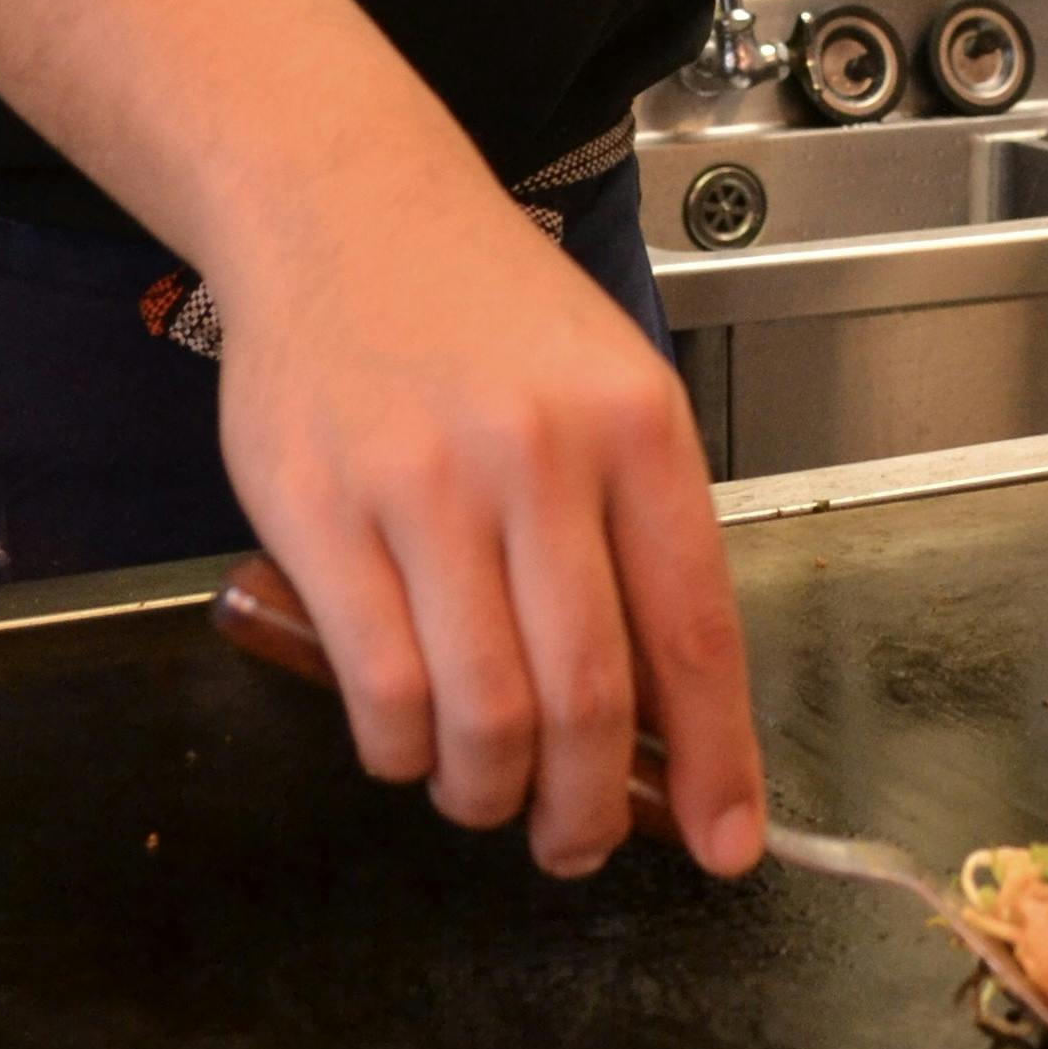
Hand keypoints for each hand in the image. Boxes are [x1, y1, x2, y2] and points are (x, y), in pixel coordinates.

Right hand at [208, 152, 765, 879]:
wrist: (345, 205)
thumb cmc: (485, 309)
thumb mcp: (604, 383)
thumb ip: (636, 531)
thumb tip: (667, 716)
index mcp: (635, 424)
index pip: (695, 629)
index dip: (714, 760)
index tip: (726, 842)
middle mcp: (540, 455)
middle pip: (587, 697)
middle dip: (587, 810)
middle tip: (575, 843)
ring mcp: (424, 484)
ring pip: (481, 712)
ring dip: (487, 794)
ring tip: (484, 793)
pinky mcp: (320, 509)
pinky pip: (376, 685)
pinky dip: (397, 748)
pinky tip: (405, 738)